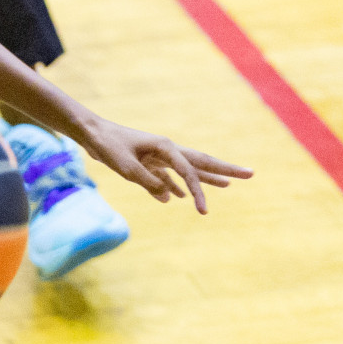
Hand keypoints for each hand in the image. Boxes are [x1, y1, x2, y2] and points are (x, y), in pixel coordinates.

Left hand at [77, 118, 252, 212]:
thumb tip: (169, 198)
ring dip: (207, 178)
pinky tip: (181, 197)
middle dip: (225, 169)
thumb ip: (148, 182)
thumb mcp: (126, 166)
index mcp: (165, 147)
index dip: (199, 191)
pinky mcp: (147, 162)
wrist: (91, 133)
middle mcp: (166, 149)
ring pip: (188, 169)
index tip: (203, 210)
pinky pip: (167, 177)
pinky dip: (175, 187)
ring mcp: (158, 156)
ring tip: (228, 184)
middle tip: (251, 173)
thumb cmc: (107, 146)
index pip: (189, 171)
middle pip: (201, 162)